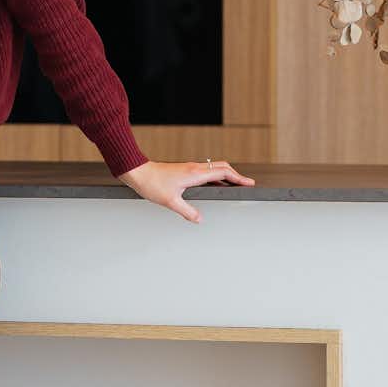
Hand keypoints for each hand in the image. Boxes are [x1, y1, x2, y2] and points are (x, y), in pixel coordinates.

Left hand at [118, 159, 254, 222]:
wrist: (138, 172)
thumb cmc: (152, 183)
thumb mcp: (171, 202)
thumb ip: (187, 212)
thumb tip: (199, 219)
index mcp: (195, 174)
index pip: (223, 173)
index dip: (238, 178)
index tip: (249, 183)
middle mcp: (194, 168)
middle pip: (222, 167)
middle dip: (236, 175)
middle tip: (245, 183)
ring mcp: (190, 168)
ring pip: (214, 167)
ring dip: (225, 174)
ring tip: (233, 184)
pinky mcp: (185, 170)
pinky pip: (205, 171)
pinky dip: (215, 176)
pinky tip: (213, 185)